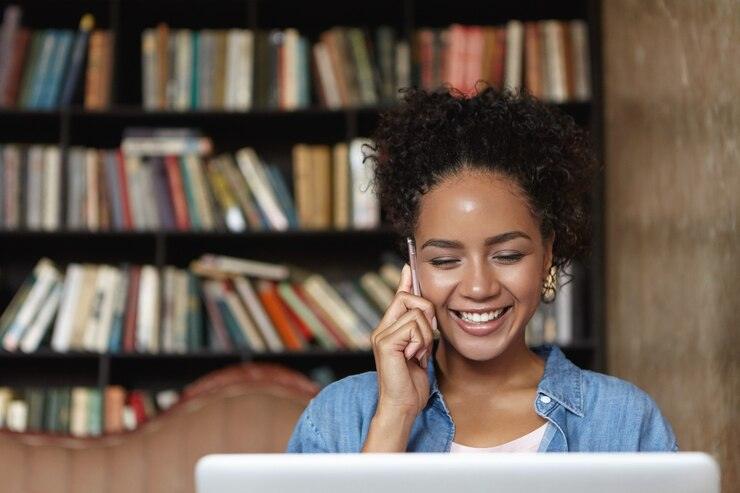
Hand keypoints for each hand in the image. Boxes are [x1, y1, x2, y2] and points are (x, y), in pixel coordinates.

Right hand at [370, 264, 435, 418]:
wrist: (403, 406)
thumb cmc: (412, 384)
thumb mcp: (419, 352)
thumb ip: (420, 332)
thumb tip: (427, 313)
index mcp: (389, 330)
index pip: (398, 297)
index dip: (406, 282)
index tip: (409, 266)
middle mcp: (382, 329)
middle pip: (408, 298)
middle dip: (426, 313)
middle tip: (427, 338)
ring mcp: (381, 335)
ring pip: (417, 315)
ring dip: (427, 336)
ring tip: (418, 354)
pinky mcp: (385, 343)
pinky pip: (414, 328)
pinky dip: (420, 343)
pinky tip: (413, 358)